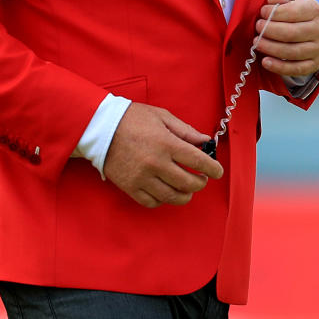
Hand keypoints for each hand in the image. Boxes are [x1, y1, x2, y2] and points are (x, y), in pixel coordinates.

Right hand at [102, 103, 223, 208]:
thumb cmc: (132, 119)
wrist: (100, 128)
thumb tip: (205, 141)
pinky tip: (166, 190)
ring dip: (185, 194)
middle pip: (188, 183)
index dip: (213, 168)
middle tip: (202, 179)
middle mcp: (156, 163)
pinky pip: (152, 202)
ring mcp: (142, 178)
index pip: (198, 161)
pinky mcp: (130, 187)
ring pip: (172, 196)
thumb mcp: (162, 116)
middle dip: (201, 183)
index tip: (217, 171)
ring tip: (186, 188)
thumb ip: (185, 130)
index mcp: (166, 143)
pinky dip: (163, 199)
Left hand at [255, 0, 318, 77]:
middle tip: (257, 28)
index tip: (262, 13)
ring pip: (292, 52)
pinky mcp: (313, 64)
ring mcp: (318, 48)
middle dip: (270, 31)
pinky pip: (296, 69)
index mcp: (314, 9)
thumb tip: (274, 0)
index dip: (274, 13)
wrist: (310, 30)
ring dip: (271, 48)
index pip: (294, 12)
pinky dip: (279, 67)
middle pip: (292, 33)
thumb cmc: (294, 12)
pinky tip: (265, 62)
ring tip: (257, 43)